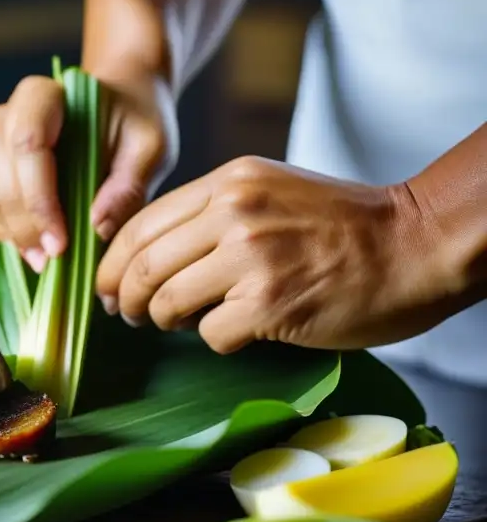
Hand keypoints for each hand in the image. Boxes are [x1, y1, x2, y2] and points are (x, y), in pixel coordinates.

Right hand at [0, 75, 166, 271]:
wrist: (118, 108)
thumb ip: (129, 185)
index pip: (26, 143)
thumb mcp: (150, 146)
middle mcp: (5, 114)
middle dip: (26, 226)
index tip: (61, 242)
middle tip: (55, 261)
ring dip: (12, 233)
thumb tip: (97, 228)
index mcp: (43, 95)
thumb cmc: (135, 122)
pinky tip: (33, 247)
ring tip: (46, 259)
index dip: (38, 198)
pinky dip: (4, 232)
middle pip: (0, 175)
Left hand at [95, 156, 445, 352]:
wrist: (414, 245)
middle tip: (124, 314)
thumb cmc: (343, 225)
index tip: (106, 285)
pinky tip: (233, 332)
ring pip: (167, 301)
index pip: (141, 224)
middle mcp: (234, 213)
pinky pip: (210, 334)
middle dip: (122, 297)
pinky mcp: (270, 304)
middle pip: (143, 264)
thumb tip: (151, 254)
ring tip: (172, 324)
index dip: (112, 262)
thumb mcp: (271, 191)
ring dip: (161, 320)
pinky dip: (213, 340)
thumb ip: (213, 212)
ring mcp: (251, 259)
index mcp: (229, 181)